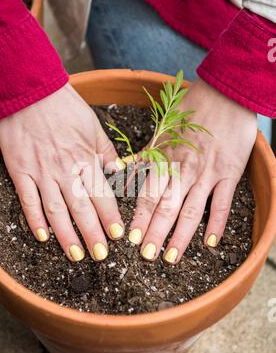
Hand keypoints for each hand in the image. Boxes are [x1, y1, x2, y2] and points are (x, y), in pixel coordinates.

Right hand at [0, 83, 123, 261]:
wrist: (30, 92)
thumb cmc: (64, 107)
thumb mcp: (93, 126)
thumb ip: (107, 151)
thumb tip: (119, 171)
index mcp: (85, 159)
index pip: (101, 195)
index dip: (110, 217)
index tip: (117, 236)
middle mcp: (65, 170)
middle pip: (81, 209)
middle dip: (92, 234)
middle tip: (100, 255)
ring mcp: (41, 172)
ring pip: (55, 211)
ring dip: (66, 236)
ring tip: (76, 255)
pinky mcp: (21, 171)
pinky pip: (28, 200)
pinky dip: (34, 220)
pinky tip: (43, 237)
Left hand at [129, 78, 256, 262]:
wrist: (225, 94)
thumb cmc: (191, 111)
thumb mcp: (162, 130)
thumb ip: (144, 155)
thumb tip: (122, 171)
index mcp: (165, 160)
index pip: (148, 194)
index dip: (138, 217)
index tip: (130, 238)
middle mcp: (183, 170)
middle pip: (166, 207)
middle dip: (155, 233)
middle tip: (146, 256)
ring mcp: (208, 173)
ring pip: (191, 210)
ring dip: (181, 236)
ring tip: (171, 257)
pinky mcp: (230, 173)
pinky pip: (222, 203)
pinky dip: (217, 224)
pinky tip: (210, 243)